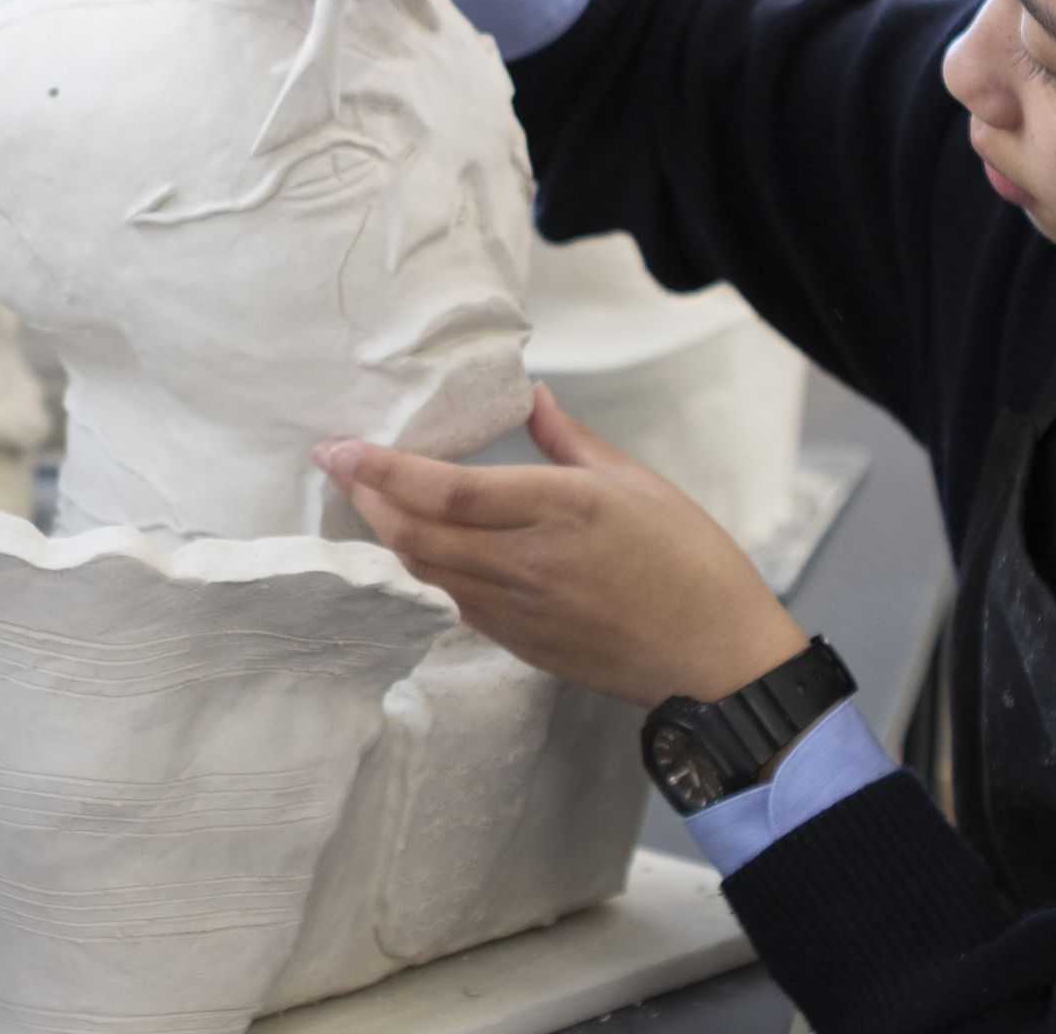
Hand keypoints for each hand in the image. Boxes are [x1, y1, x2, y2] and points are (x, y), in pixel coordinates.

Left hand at [314, 384, 809, 708]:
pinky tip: (420, 547)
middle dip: (365, 500)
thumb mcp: (638, 484)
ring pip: (425, 572)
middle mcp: (528, 563)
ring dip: (388, 536)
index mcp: (560, 510)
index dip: (382, 470)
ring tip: (368, 500)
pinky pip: (453, 602)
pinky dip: (424, 570)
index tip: (340, 448)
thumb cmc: (691, 564)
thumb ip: (571, 441)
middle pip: (415, 535)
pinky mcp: (520, 643)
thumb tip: (533, 397)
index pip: (445, 491)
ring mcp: (519, 611)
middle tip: (340, 468)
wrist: (716, 659)